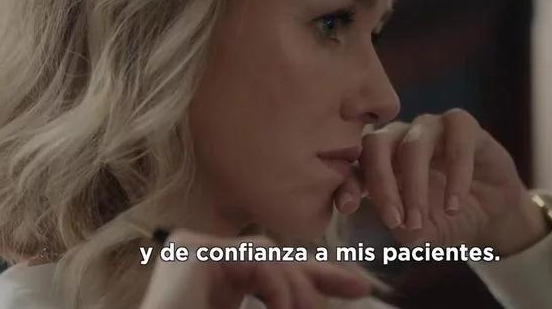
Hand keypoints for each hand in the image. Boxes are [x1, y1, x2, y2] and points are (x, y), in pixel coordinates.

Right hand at [139, 231, 372, 308]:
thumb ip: (288, 304)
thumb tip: (341, 291)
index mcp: (218, 277)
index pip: (274, 266)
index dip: (319, 275)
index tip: (360, 286)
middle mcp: (203, 256)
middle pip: (275, 255)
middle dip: (318, 278)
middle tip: (348, 295)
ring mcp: (193, 249)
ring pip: (269, 255)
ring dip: (296, 291)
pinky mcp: (191, 251)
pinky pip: (255, 259)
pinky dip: (277, 288)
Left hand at [334, 109, 548, 256]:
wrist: (492, 211)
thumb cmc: (447, 216)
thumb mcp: (425, 232)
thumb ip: (409, 231)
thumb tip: (404, 230)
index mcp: (379, 159)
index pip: (355, 163)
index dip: (347, 183)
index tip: (347, 208)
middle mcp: (399, 137)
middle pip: (377, 144)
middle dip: (381, 183)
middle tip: (393, 219)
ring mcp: (430, 127)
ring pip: (413, 144)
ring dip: (415, 184)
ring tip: (420, 220)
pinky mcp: (463, 125)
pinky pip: (456, 141)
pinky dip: (455, 175)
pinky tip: (453, 206)